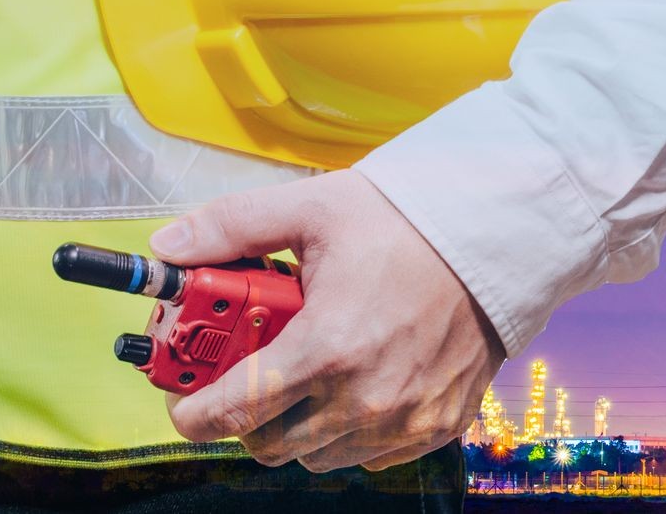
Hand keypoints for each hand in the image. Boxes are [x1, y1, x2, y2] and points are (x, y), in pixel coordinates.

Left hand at [152, 169, 504, 471]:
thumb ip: (232, 228)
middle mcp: (364, 398)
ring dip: (300, 426)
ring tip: (313, 372)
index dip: (192, 412)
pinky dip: (353, 432)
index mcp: (326, 348)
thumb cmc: (408, 224)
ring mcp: (405, 420)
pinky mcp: (437, 426)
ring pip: (318, 457)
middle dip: (246, 416)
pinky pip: (371, 456)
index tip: (186, 401)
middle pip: (266, 445)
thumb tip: (167, 248)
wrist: (498, 238)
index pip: (230, 413)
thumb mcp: (315, 208)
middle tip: (252, 374)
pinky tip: (361, 381)